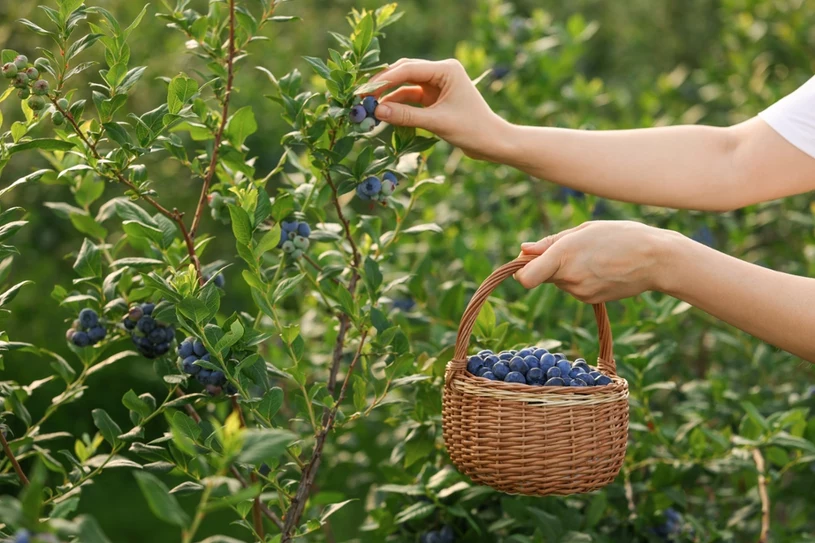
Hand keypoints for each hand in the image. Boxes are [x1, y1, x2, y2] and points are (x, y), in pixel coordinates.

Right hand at [370, 58, 510, 159]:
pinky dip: (398, 106)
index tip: (365, 90)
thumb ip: (406, 116)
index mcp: (446, 69)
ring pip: (405, 86)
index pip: (409, 69)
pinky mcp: (435, 99)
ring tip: (370, 108)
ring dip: (389, 97)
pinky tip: (384, 114)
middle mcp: (441, 72)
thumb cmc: (472, 130)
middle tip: (362, 96)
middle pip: (404, 73)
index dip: (385, 79)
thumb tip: (377, 111)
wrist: (492, 143)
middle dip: (384, 85)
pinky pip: (411, 98)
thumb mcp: (436, 122)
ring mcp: (437, 85)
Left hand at [514, 221, 676, 302]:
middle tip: (572, 248)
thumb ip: (550, 241)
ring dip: (567, 270)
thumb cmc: (620, 235)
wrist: (656, 260)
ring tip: (594, 255)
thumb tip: (523, 250)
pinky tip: (602, 267)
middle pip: (541, 276)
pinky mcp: (591, 300)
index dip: (520, 269)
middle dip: (547, 264)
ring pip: (559, 281)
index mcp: (563, 254)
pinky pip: (574, 288)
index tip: (527, 259)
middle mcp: (569, 277)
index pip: (524, 277)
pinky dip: (581, 279)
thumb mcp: (584, 229)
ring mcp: (580, 292)